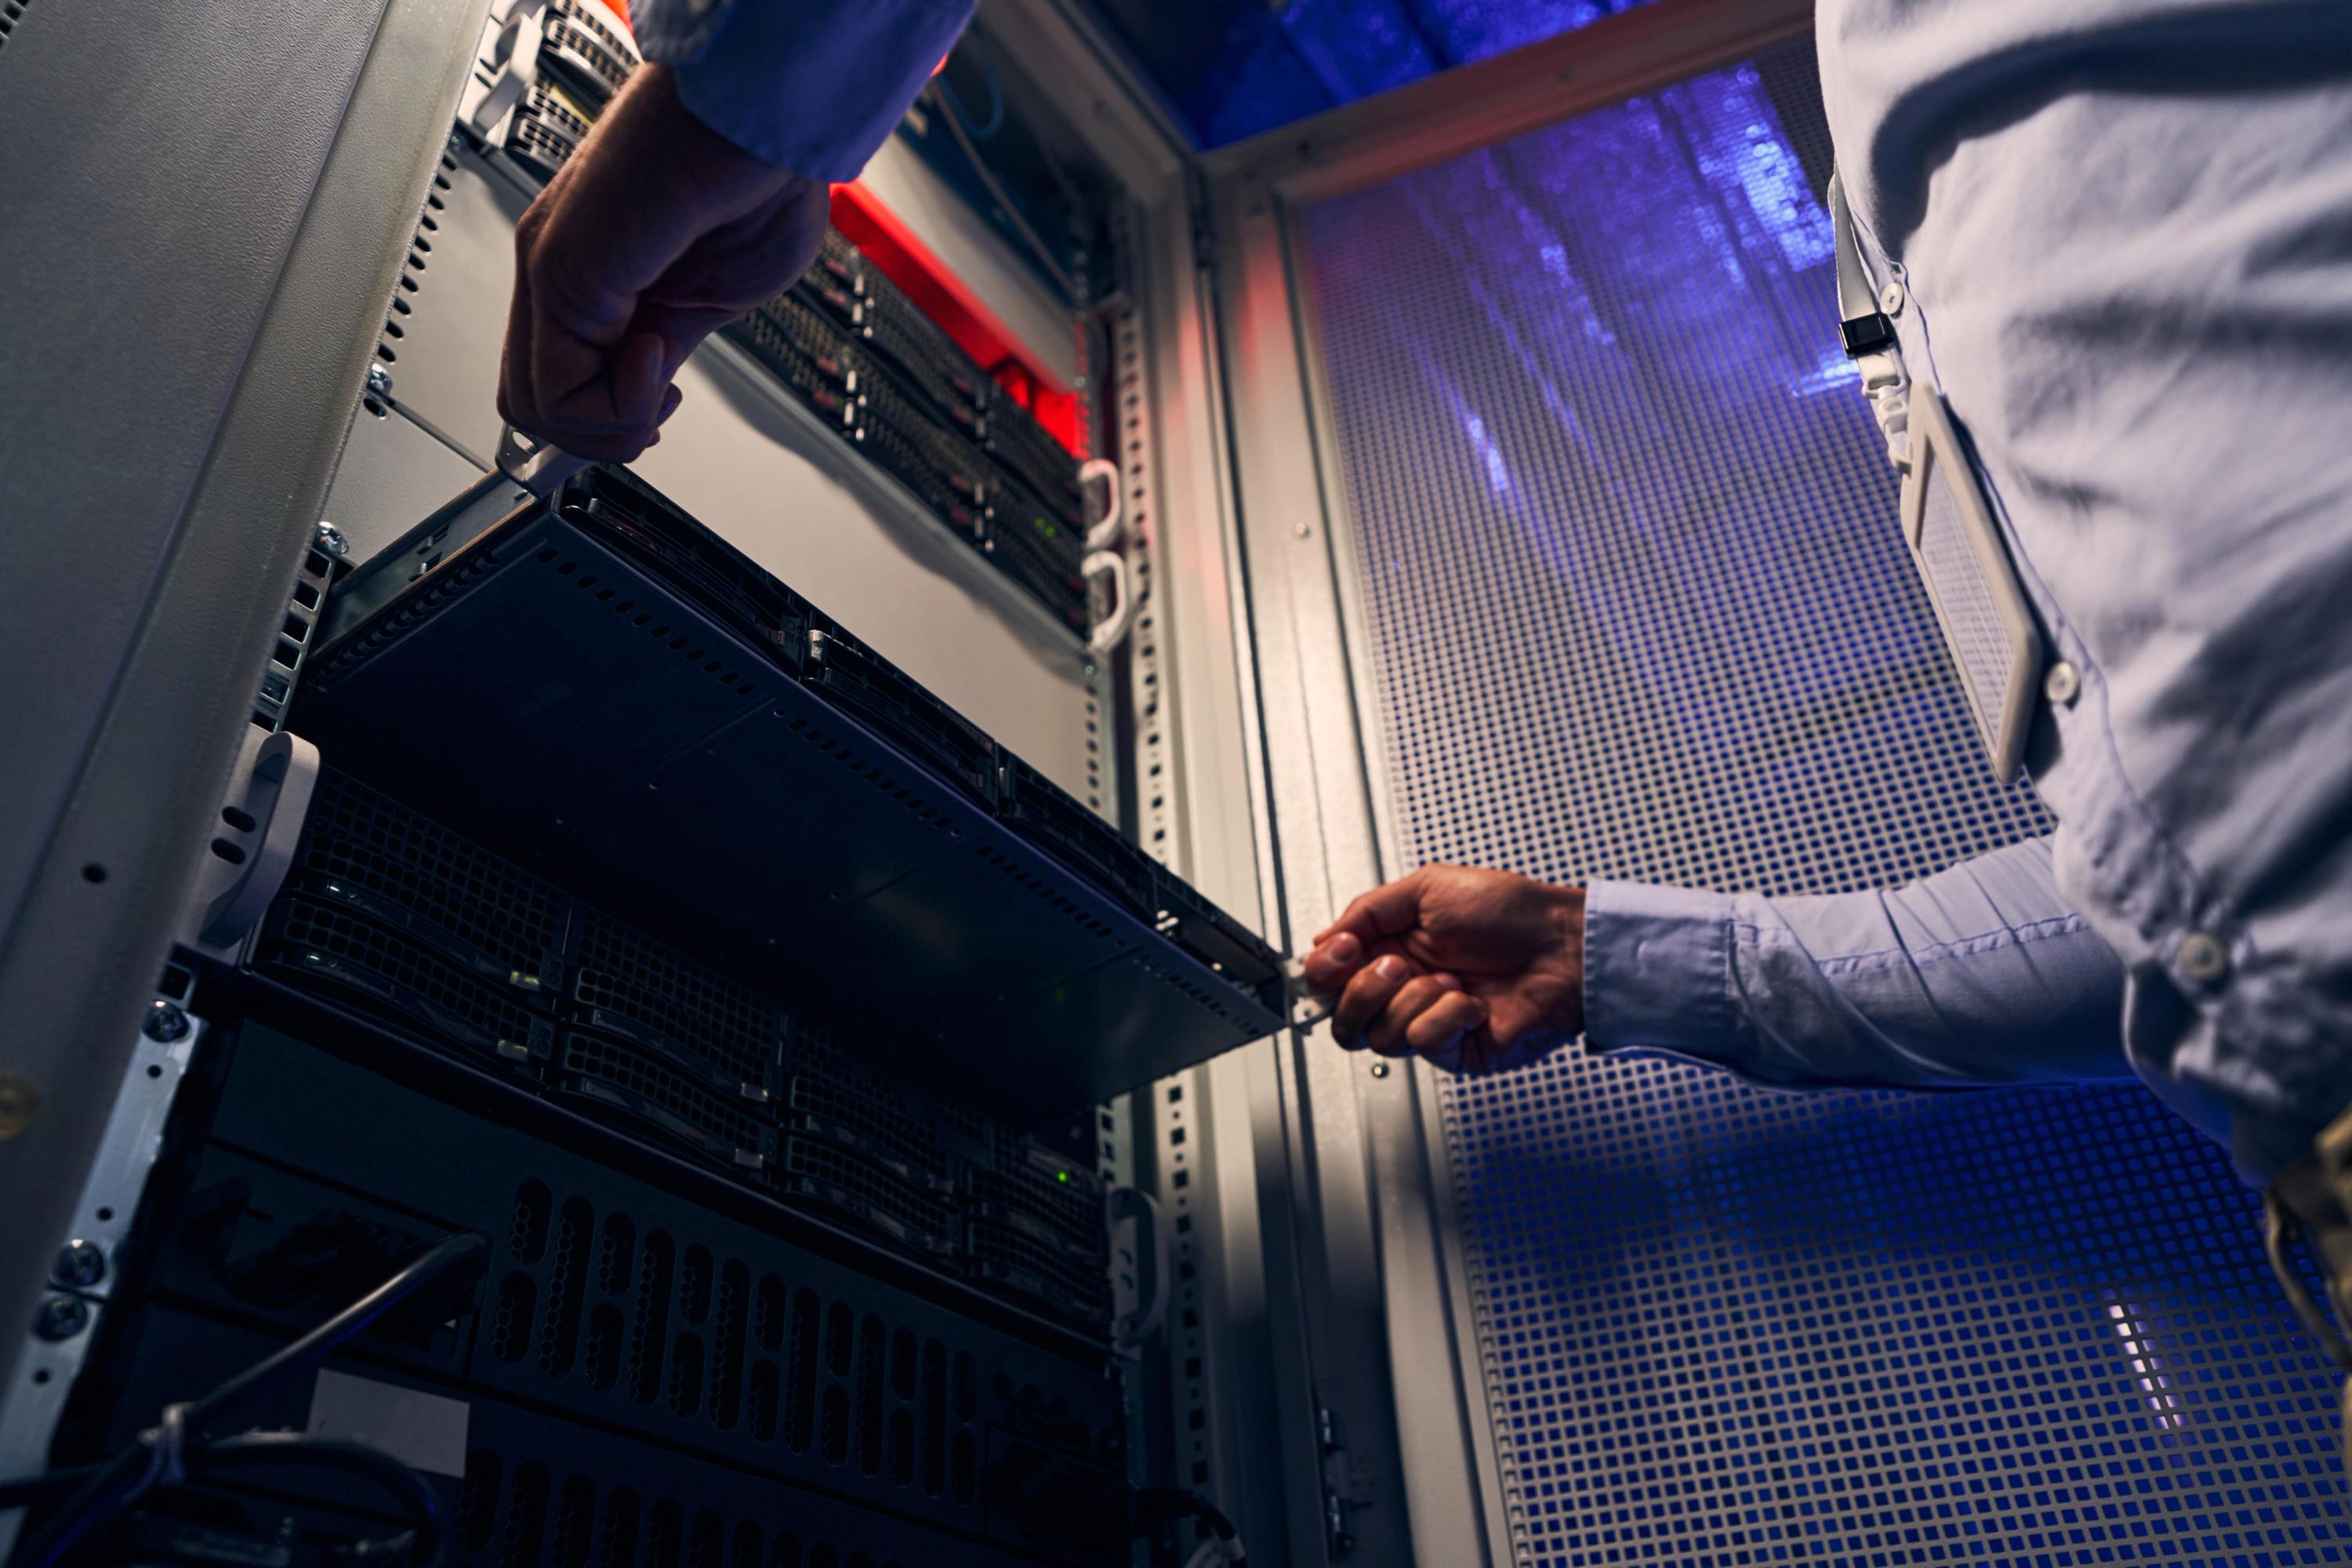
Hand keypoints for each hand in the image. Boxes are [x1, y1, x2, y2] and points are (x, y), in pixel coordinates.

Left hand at [499, 64, 830, 462]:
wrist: (763, 127)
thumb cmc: (755, 183)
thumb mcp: (715, 298)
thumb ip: (668, 345)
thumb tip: (647, 382)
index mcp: (596, 274)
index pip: (559, 382)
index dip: (610, 419)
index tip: (664, 400)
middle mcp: (558, 270)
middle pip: (529, 405)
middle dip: (604, 434)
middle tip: (659, 403)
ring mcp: (549, 270)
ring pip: (532, 410)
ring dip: (611, 424)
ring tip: (661, 374)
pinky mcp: (557, 272)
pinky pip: (557, 392)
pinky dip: (616, 405)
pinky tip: (654, 356)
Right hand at [1301, 865, 1584, 1075]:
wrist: (1563, 945)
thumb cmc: (1513, 912)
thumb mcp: (1429, 888)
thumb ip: (1368, 911)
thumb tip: (1325, 938)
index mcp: (1392, 950)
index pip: (1330, 979)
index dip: (1325, 970)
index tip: (1343, 951)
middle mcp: (1405, 991)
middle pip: (1343, 1019)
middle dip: (1363, 990)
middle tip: (1397, 965)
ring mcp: (1430, 1022)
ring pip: (1379, 1035)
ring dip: (1414, 998)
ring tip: (1450, 978)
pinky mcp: (1456, 1050)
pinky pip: (1423, 1041)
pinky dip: (1447, 1015)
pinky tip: (1472, 1001)